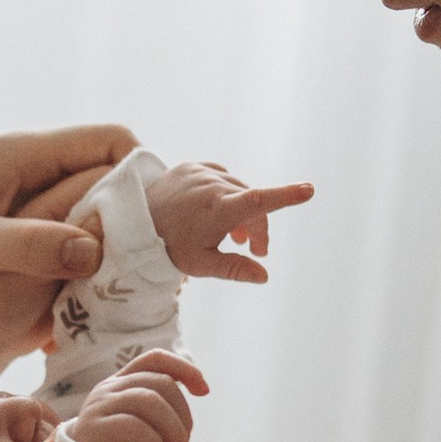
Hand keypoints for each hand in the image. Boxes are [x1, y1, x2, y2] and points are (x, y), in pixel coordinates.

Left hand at [0, 126, 139, 320]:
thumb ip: (31, 245)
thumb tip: (96, 251)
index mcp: (20, 154)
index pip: (111, 140)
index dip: (142, 174)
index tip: (158, 225)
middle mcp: (24, 171)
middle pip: (105, 180)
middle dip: (132, 217)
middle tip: (151, 268)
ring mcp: (16, 204)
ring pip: (86, 215)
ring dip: (106, 248)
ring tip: (123, 291)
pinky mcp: (7, 237)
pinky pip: (61, 242)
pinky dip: (78, 267)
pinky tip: (81, 306)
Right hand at [57, 349, 205, 441]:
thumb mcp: (140, 424)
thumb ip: (160, 406)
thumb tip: (199, 388)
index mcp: (121, 383)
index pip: (154, 359)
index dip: (184, 369)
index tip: (204, 391)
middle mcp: (107, 388)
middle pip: (160, 383)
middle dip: (184, 415)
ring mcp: (98, 406)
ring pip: (150, 400)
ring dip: (174, 430)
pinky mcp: (91, 429)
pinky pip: (133, 426)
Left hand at [144, 158, 313, 282]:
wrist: (132, 222)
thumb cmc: (167, 247)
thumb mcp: (200, 264)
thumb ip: (234, 268)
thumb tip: (264, 275)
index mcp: (217, 209)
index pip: (258, 201)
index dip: (285, 196)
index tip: (308, 189)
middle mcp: (211, 185)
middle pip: (251, 203)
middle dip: (258, 227)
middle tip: (256, 251)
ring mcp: (200, 172)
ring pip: (238, 189)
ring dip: (243, 211)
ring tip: (236, 235)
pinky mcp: (191, 166)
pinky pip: (220, 178)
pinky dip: (226, 193)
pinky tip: (218, 211)